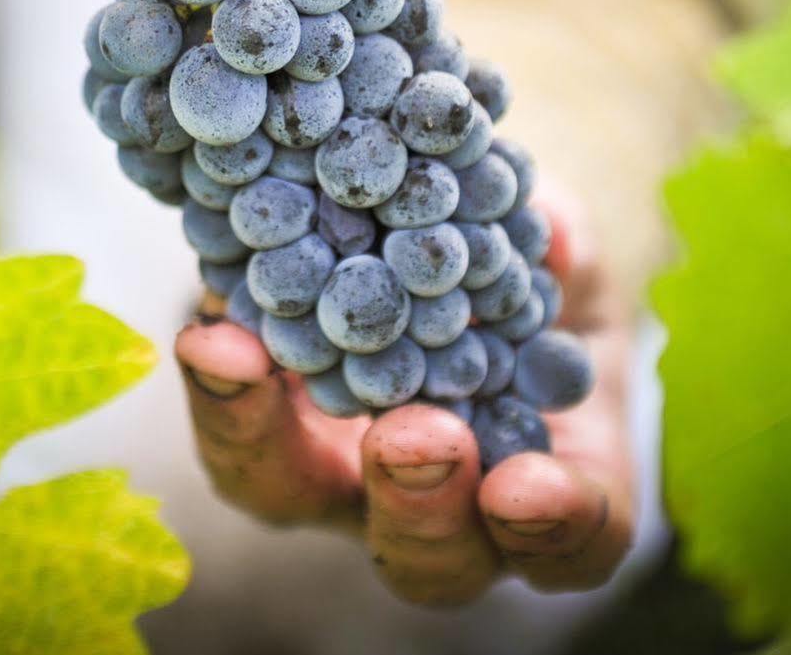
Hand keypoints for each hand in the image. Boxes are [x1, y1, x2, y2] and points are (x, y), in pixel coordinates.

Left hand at [177, 193, 636, 605]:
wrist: (424, 232)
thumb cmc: (533, 259)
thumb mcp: (557, 240)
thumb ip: (557, 245)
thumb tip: (552, 239)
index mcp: (548, 472)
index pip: (580, 539)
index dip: (560, 526)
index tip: (529, 487)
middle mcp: (439, 502)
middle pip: (429, 559)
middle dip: (419, 504)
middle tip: (413, 440)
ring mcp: (338, 471)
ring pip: (300, 502)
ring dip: (277, 442)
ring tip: (256, 366)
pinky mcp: (260, 421)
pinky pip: (233, 431)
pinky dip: (221, 387)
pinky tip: (211, 333)